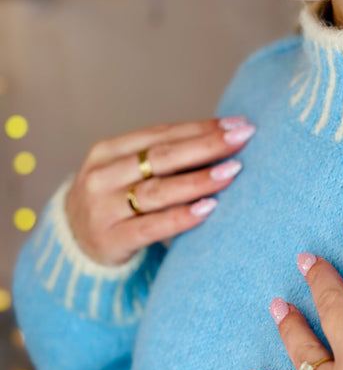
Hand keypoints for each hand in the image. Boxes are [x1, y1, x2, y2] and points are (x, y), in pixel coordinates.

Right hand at [66, 116, 254, 265]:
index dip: (200, 128)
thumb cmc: (115, 202)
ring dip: (199, 180)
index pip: (161, 134)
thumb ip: (163, 161)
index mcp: (107, 151)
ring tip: (232, 171)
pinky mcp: (111, 240)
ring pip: (158, 190)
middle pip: (161, 157)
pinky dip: (181, 217)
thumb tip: (223, 140)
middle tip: (242, 138)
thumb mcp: (127, 174)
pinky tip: (209, 209)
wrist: (73, 245)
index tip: (237, 124)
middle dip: (206, 145)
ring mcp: (103, 209)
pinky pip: (151, 227)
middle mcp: (102, 176)